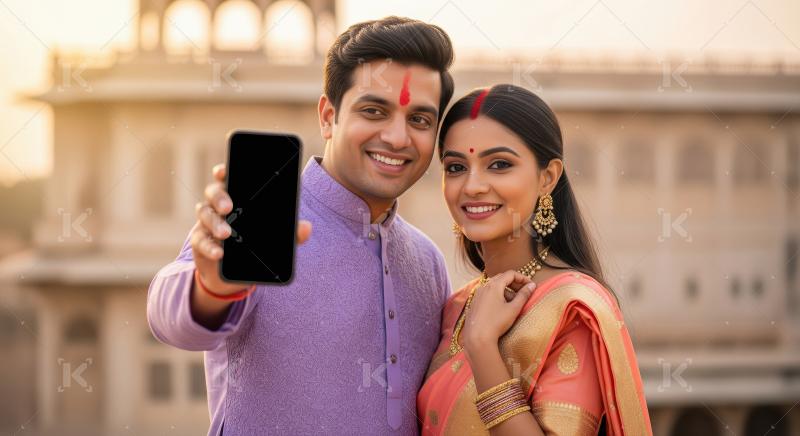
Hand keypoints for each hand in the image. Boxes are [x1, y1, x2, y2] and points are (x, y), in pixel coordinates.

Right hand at [190, 163, 311, 295]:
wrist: (233, 276)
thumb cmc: (256, 247)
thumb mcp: (276, 240)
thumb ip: (291, 233)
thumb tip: (306, 227)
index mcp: (238, 198)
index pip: (228, 179)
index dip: (223, 172)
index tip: (223, 171)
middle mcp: (219, 206)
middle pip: (213, 192)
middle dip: (219, 197)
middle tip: (229, 207)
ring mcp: (207, 223)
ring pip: (205, 213)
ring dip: (215, 223)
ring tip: (226, 234)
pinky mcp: (200, 242)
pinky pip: (199, 241)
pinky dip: (209, 247)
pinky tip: (219, 253)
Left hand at [461, 270, 536, 350]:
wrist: (477, 337)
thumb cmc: (496, 322)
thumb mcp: (513, 308)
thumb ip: (524, 295)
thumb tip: (532, 285)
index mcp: (494, 285)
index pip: (510, 274)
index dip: (522, 278)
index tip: (530, 286)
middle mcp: (483, 287)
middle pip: (502, 278)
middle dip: (514, 284)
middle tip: (524, 292)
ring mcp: (477, 294)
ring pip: (494, 287)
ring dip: (506, 291)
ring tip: (514, 303)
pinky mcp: (474, 303)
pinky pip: (487, 294)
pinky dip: (497, 296)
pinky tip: (502, 308)